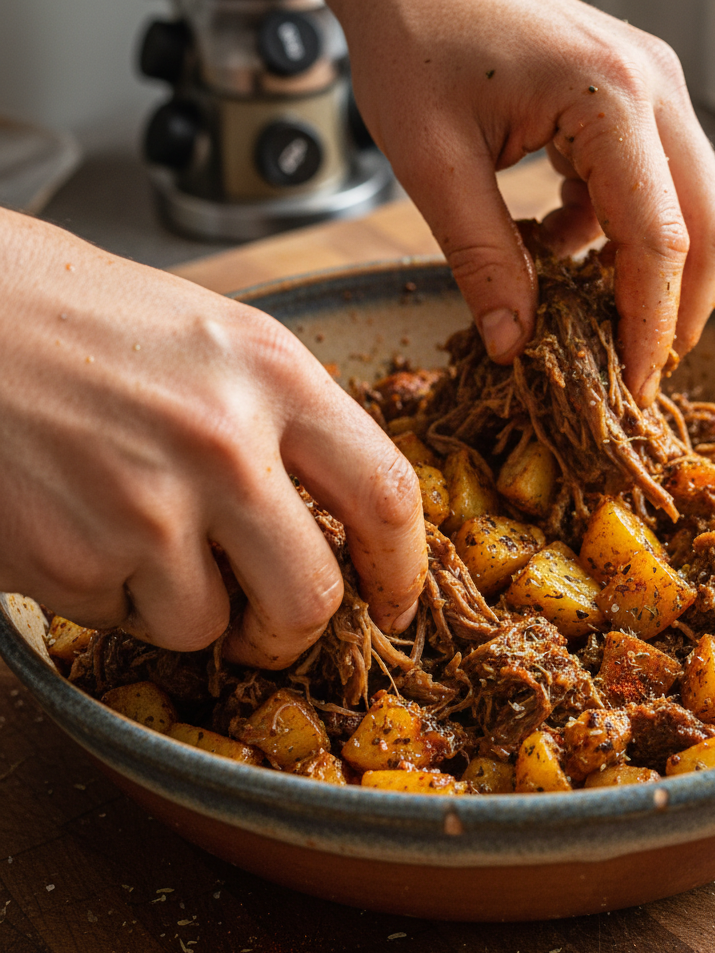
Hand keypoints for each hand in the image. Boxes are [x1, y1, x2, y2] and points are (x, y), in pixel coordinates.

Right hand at [0, 209, 425, 667]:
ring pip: (211, 625)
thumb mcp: (218, 340)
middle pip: (312, 596)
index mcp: (275, 376)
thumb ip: (291, 422)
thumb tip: (341, 516)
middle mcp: (224, 445)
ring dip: (187, 605)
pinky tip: (83, 527)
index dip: (403, 566)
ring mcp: (148, 506)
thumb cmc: (87, 321)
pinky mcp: (74, 558)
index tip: (395, 600)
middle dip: (293, 630)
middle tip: (269, 624)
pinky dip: (114, 595)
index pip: (386, 495)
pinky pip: (126, 618)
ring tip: (141, 537)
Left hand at [333, 0, 714, 404]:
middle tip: (634, 370)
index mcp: (610, 100)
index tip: (633, 387)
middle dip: (677, 311)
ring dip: (652, 275)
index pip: (660, 242)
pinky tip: (559, 243)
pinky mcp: (634, 95)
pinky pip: (656, 184)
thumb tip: (516, 345)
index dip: (652, 326)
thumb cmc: (414, 37)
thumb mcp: (434, 162)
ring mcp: (653, 86)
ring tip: (592, 318)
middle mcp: (653, 88)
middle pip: (707, 228)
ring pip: (692, 208)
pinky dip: (620, 234)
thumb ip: (481, 258)